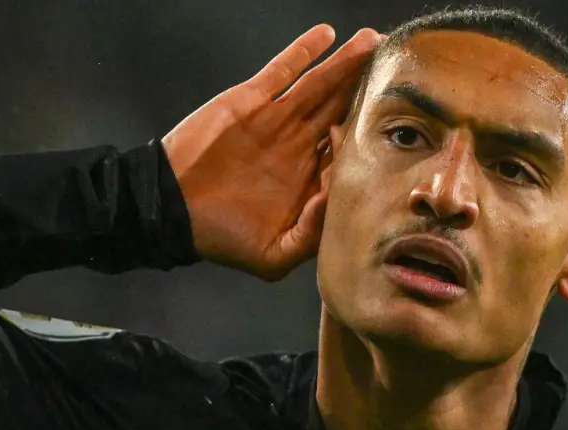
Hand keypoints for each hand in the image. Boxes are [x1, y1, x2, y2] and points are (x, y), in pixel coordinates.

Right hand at [162, 24, 380, 280]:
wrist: (170, 208)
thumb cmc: (219, 238)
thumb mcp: (273, 256)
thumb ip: (310, 236)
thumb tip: (339, 202)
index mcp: (307, 180)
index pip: (349, 153)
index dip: (369, 138)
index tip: (390, 128)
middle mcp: (297, 147)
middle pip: (341, 110)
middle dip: (367, 89)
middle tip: (397, 67)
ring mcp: (275, 120)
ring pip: (319, 86)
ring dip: (345, 64)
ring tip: (373, 40)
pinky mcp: (250, 100)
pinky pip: (282, 70)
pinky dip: (303, 52)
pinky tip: (327, 34)